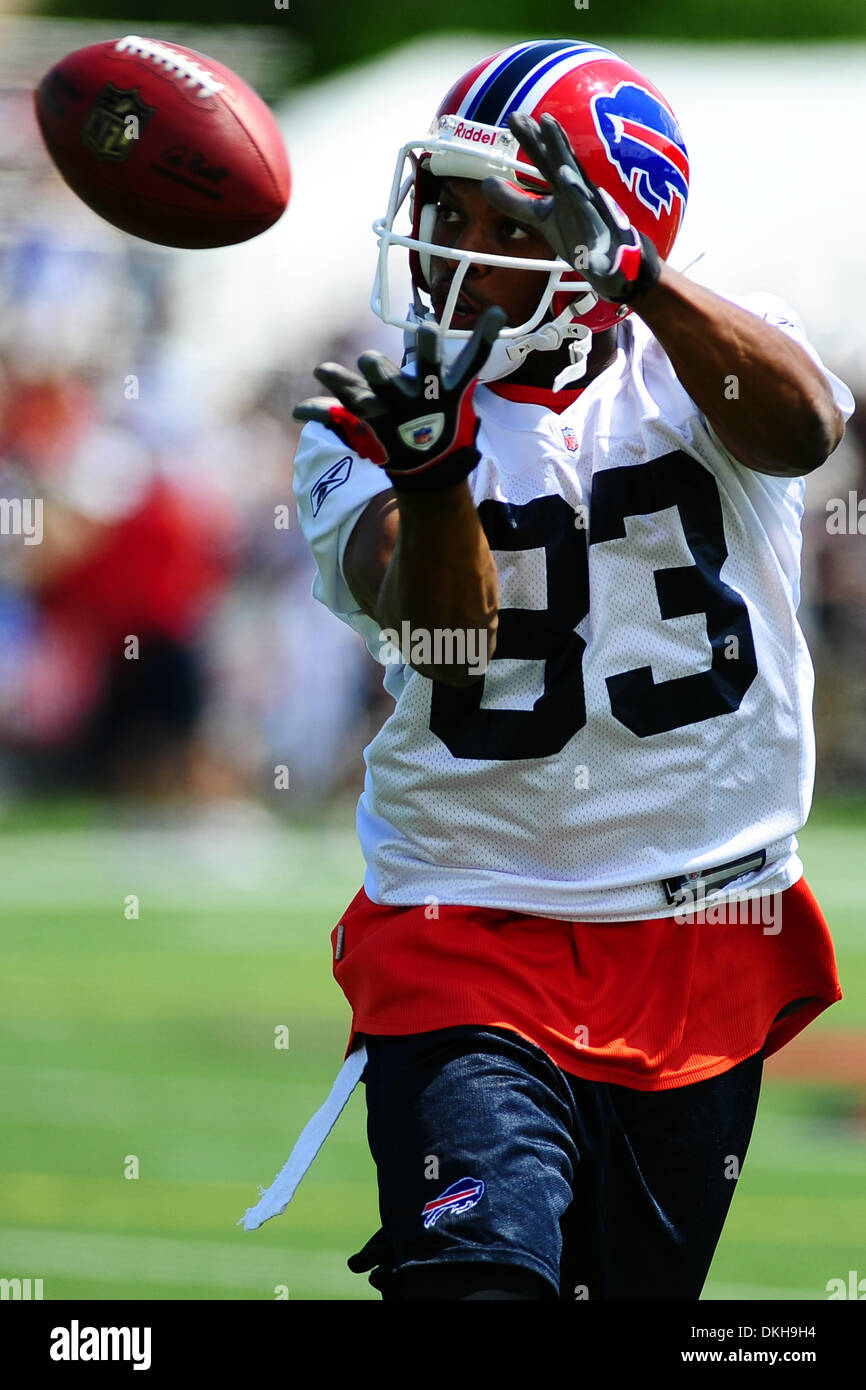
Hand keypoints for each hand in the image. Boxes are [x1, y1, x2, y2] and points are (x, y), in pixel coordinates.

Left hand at [293, 306, 506, 491]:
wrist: (430, 471)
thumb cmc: (448, 422)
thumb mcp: (461, 391)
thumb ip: (470, 353)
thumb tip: (499, 314)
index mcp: (438, 391)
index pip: (436, 367)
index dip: (433, 348)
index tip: (425, 329)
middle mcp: (409, 402)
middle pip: (386, 381)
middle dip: (376, 371)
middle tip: (369, 362)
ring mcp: (384, 416)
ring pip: (356, 396)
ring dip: (340, 382)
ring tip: (323, 372)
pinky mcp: (364, 427)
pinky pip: (334, 417)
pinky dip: (316, 412)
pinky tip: (298, 411)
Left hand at [482, 112, 660, 304]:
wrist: (613, 259)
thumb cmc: (579, 231)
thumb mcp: (543, 216)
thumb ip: (516, 202)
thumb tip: (485, 182)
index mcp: (566, 190)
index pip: (548, 161)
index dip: (534, 140)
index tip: (515, 117)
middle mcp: (583, 200)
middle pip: (568, 169)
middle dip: (558, 147)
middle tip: (545, 120)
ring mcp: (596, 224)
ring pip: (586, 205)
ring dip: (576, 190)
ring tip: (563, 175)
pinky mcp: (603, 255)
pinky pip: (598, 257)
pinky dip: (594, 258)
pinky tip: (589, 258)